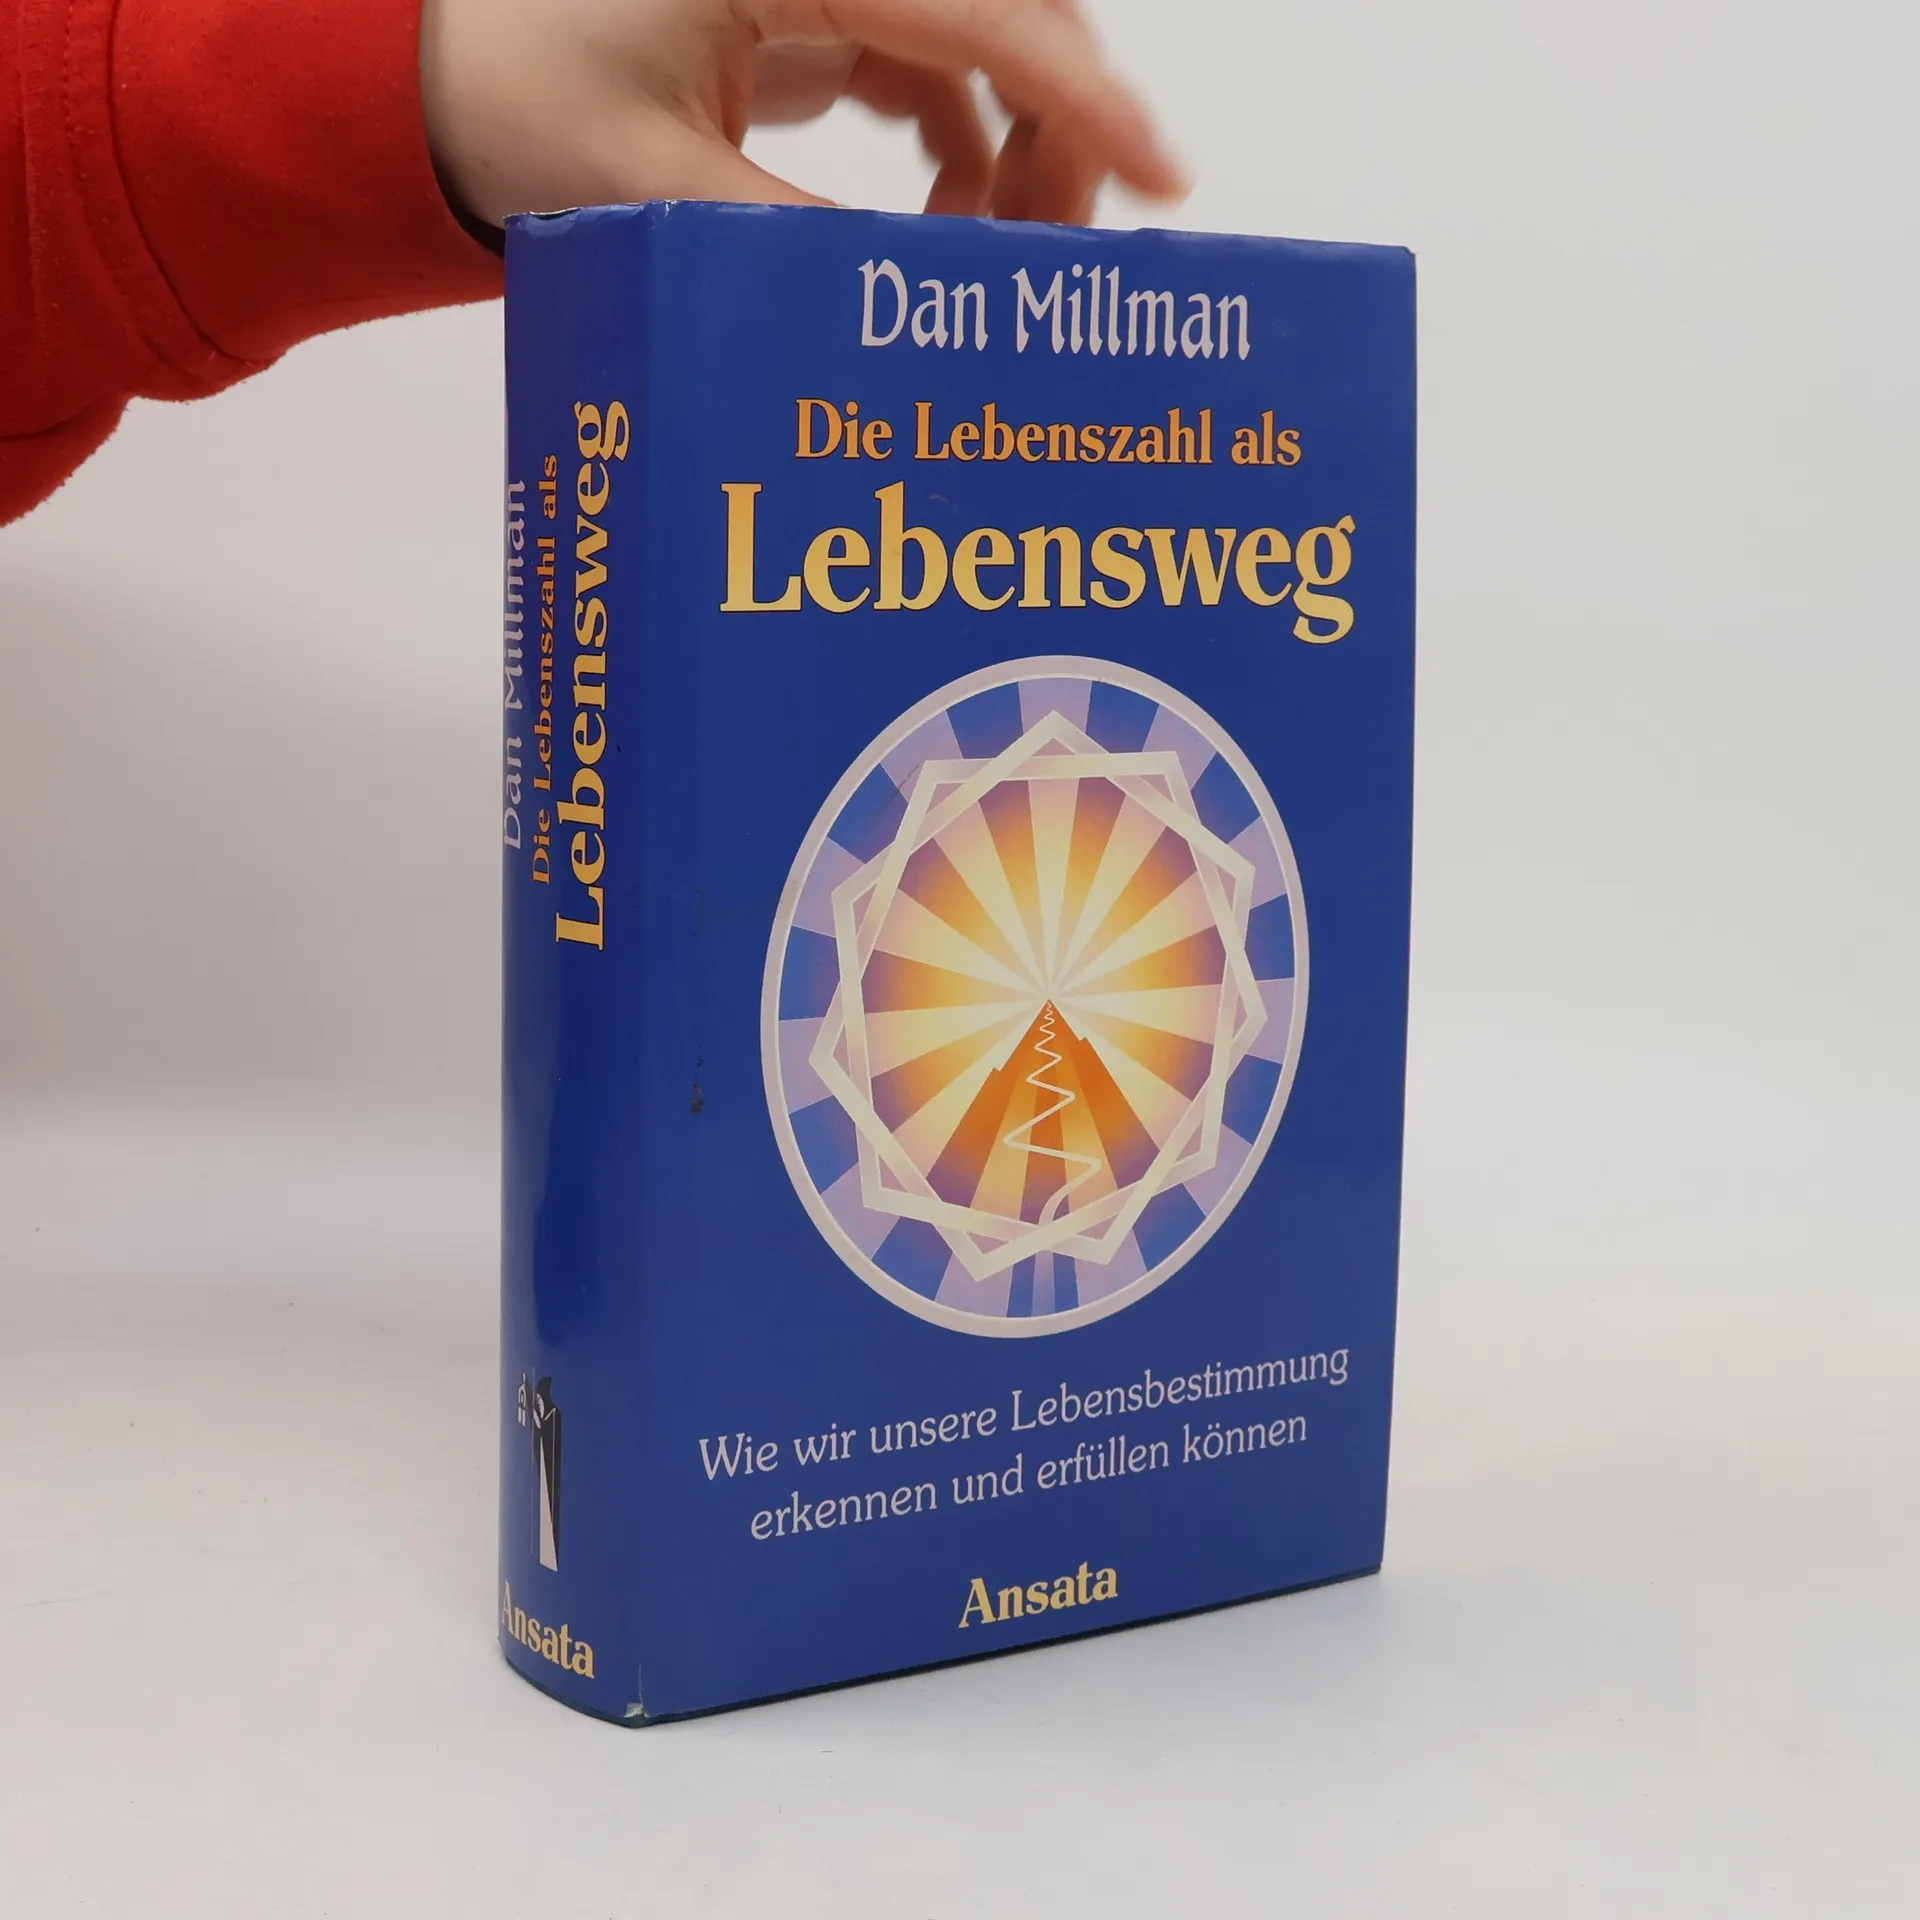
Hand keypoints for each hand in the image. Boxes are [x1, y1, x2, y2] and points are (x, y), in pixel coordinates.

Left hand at [419, 0, 1186, 228]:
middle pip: (1004, 2)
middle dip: (1063, 117)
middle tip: (1068, 244)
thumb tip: (943, 314)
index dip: (1083, 96)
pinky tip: (951, 213)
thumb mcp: (662, 203)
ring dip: (1019, 130)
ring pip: (978, 25)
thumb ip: (809, 254)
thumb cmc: (507, 109)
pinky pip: (931, 49)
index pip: (978, 9)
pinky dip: (964, 129)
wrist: (421, 83)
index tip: (1163, 175)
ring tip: (1004, 246)